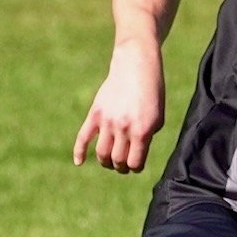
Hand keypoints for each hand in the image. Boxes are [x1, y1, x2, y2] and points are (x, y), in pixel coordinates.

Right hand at [74, 41, 165, 172]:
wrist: (136, 68)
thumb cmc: (152, 94)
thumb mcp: (157, 118)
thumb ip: (147, 137)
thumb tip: (134, 155)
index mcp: (142, 131)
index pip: (135, 162)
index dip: (136, 167)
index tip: (136, 165)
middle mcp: (123, 128)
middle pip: (117, 160)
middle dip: (121, 166)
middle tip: (124, 164)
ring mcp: (107, 121)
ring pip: (101, 153)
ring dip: (106, 162)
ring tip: (110, 161)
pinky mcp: (95, 114)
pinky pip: (83, 137)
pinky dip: (79, 151)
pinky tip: (79, 163)